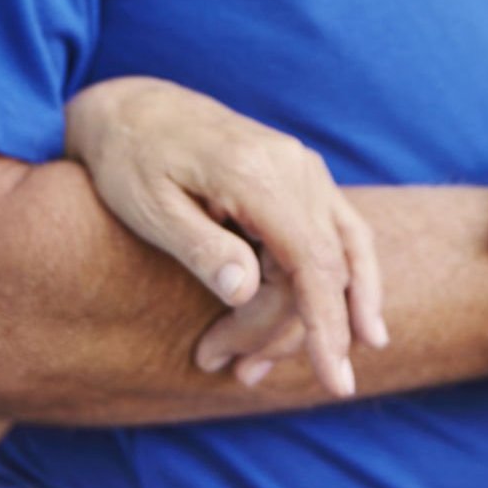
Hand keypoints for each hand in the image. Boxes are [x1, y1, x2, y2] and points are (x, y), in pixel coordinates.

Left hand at [66, 76, 386, 396]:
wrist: (133, 109)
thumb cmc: (129, 160)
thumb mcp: (148, 207)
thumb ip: (199, 247)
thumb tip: (244, 291)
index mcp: (254, 171)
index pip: (311, 260)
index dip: (326, 324)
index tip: (335, 379)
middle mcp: (292, 165)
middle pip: (320, 271)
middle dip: (282, 332)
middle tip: (226, 367)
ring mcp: (303, 167)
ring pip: (335, 259)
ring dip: (307, 320)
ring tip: (252, 364)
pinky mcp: (302, 176)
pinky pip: (340, 236)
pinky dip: (345, 284)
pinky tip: (358, 327)